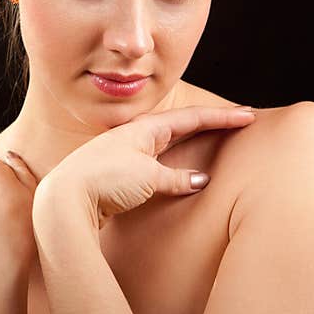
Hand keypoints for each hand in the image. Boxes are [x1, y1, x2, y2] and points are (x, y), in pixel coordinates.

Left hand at [34, 105, 256, 232]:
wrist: (64, 199)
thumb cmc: (104, 180)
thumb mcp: (148, 178)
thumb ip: (177, 178)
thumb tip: (200, 179)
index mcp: (145, 128)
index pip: (193, 117)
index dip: (222, 117)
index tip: (248, 115)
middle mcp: (136, 136)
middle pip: (182, 124)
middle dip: (210, 122)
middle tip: (237, 120)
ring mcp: (127, 153)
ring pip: (168, 142)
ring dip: (193, 139)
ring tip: (214, 138)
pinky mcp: (119, 173)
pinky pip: (156, 162)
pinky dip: (175, 162)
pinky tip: (178, 170)